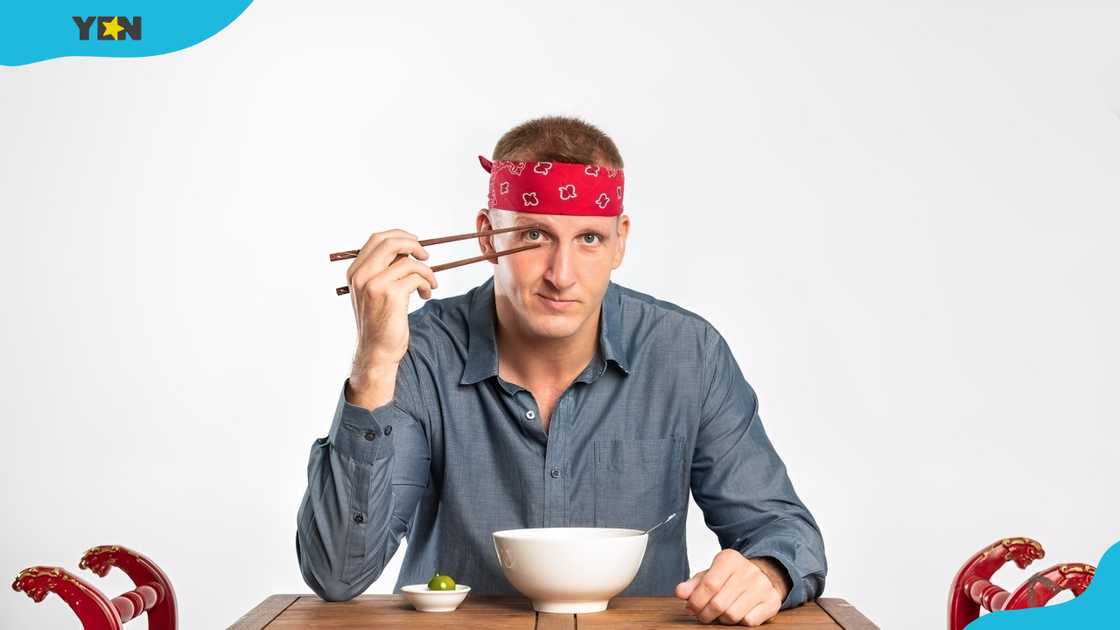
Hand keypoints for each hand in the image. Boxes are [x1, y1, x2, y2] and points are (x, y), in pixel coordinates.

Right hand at [344, 229, 437, 408]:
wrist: (377, 351)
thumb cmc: (379, 323)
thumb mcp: (372, 292)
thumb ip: (382, 270)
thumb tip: (406, 250)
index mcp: (355, 272)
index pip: (377, 239)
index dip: (399, 236)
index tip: (414, 242)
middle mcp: (361, 275)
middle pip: (391, 242)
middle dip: (414, 245)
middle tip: (426, 256)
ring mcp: (375, 284)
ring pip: (408, 261)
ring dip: (426, 271)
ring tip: (429, 284)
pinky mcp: (391, 295)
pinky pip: (416, 277)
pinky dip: (426, 283)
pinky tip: (425, 294)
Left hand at [674, 549, 787, 625]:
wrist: (763, 574)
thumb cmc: (730, 577)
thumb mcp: (709, 575)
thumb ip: (693, 585)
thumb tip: (680, 593)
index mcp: (729, 559)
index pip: (708, 585)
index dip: (696, 601)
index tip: (691, 608)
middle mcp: (748, 570)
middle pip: (719, 603)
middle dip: (706, 614)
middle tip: (703, 615)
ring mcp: (762, 586)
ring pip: (733, 615)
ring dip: (722, 620)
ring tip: (719, 615)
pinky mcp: (772, 601)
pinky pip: (750, 621)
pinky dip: (739, 622)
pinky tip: (737, 614)